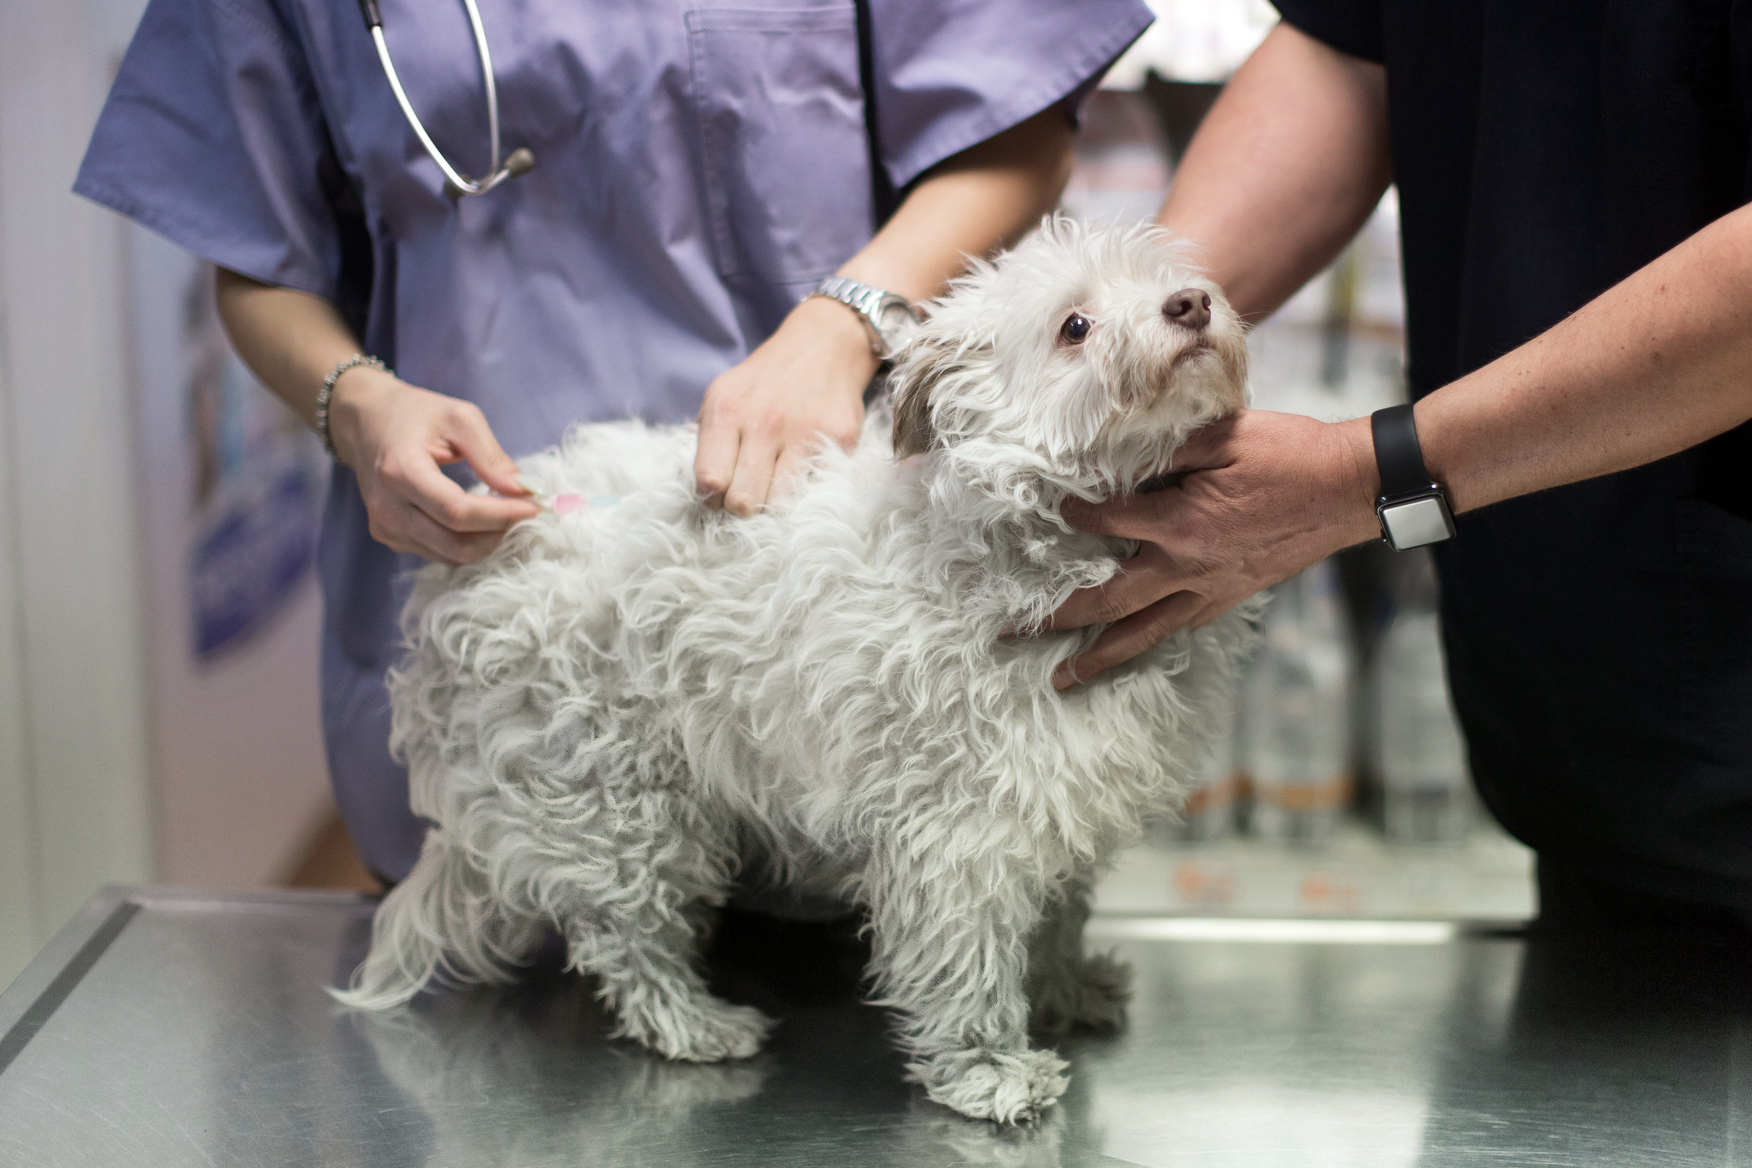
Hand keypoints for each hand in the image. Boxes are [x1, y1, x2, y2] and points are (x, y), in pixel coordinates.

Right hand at [326, 366, 538, 563]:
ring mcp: (385, 527)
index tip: (535, 505)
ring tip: (502, 511)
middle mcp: (388, 508)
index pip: (458, 512)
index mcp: (401, 472)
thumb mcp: (459, 418)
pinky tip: (477, 518)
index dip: (501, 515)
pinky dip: (466, 542)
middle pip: (456, 544)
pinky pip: (438, 553)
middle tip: (523, 509)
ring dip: (485, 540)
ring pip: (450, 556)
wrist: (364, 421)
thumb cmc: (415, 414)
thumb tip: (525, 490)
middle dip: (499, 532)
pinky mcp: (388, 537)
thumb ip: (491, 456)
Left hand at [694, 296, 880, 514]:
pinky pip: (817, 490)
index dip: (712, 498)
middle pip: (743, 502)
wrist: (823, 345)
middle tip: (751, 493)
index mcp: (727, 410)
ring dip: (777, 502)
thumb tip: (704, 495)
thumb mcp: (723, 396)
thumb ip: (708, 442)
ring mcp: (805, 432)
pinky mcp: (842, 439)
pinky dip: (809, 490)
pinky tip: (804, 473)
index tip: (721, 494)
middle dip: (743, 507)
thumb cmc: (765, 381)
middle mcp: (764, 421)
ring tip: (777, 484)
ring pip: (781, 504)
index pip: (708, 481)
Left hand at [1047, 409, 1380, 688]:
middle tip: (1010, 632)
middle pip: (1107, 602)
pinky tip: (1131, 648)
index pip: (1105, 522)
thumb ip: (1164, 448)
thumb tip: (1116, 455)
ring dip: (1097, 658)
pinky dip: (1150, 640)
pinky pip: (1181, 626)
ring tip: (1059, 679)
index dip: (1074, 514)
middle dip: (1055, 618)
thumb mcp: (1223, 435)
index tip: (1051, 508)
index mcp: (1181, 524)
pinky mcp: (1230, 596)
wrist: (1349, 488)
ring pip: (1142, 633)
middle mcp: (1188, 567)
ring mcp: (1210, 589)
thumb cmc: (1290, 453)